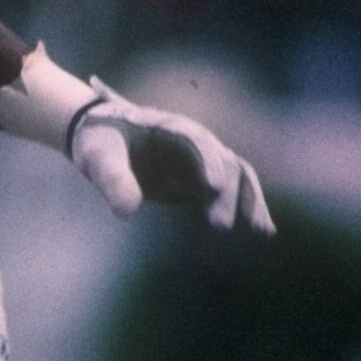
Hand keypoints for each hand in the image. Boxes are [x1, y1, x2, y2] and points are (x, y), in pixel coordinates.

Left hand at [69, 84, 275, 234]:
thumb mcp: (98, 159)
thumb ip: (112, 180)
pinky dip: (248, 209)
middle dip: (229, 193)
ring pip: (238, 177)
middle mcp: (194, 140)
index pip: (197, 143)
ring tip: (263, 232)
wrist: (101, 140)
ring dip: (251, 202)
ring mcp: (201, 160)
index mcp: (170, 127)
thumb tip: (127, 212)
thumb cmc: (98, 143)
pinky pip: (232, 194)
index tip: (212, 187)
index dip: (207, 163)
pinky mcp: (200, 180)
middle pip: (224, 162)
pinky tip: (263, 232)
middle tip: (220, 227)